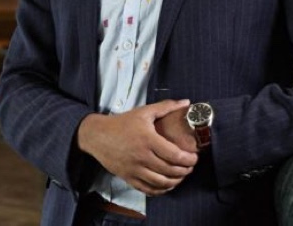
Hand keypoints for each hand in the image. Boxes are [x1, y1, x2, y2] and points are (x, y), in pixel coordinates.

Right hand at [76, 100, 198, 194]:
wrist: (98, 136)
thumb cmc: (122, 123)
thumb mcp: (143, 112)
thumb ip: (166, 107)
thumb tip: (186, 102)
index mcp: (147, 139)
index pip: (174, 155)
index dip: (188, 159)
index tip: (194, 157)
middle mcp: (141, 156)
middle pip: (170, 170)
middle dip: (185, 170)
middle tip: (190, 166)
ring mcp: (134, 169)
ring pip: (161, 183)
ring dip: (176, 181)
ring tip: (181, 175)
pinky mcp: (128, 178)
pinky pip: (148, 189)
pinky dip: (161, 190)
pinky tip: (167, 185)